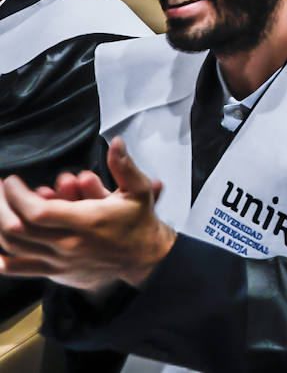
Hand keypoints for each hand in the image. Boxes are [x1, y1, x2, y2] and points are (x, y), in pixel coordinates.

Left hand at [0, 139, 175, 290]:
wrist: (144, 258)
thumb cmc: (138, 222)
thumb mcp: (138, 189)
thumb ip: (124, 166)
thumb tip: (116, 142)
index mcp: (86, 222)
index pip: (37, 212)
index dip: (17, 196)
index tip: (12, 181)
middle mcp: (68, 244)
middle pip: (18, 228)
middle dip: (2, 205)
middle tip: (0, 188)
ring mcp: (59, 261)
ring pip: (14, 246)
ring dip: (0, 224)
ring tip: (0, 205)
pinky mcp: (55, 271)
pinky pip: (20, 268)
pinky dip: (3, 259)